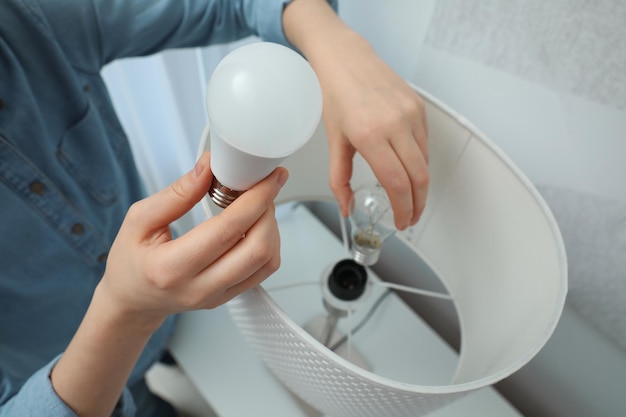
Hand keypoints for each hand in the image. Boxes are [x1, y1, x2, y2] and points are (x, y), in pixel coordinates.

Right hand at [99, 151, 287, 324]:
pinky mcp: (228, 297)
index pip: (228, 230)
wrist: (131, 300)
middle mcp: (198, 288)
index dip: (255, 200)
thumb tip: (209, 168)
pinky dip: (268, 244)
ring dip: (271, 228)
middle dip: (268, 211)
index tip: (269, 178)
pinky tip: (256, 226)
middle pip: (257, 250)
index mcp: (171, 268)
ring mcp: (216, 296)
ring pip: (266, 262)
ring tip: (258, 205)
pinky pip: (263, 272)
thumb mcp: (139, 219)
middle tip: (264, 187)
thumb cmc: (131, 260)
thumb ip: (177, 193)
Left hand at [316, 38, 428, 229]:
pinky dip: (419, 162)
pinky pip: (425, 144)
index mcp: (370, 135)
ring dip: (420, 185)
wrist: (346, 59)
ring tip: (409, 197)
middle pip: (419, 178)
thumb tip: (347, 208)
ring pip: (425, 163)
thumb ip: (339, 179)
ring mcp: (410, 114)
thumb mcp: (333, 141)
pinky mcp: (419, 107)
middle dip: (417, 204)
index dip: (403, 209)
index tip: (402, 221)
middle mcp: (395, 124)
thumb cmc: (336, 95)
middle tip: (410, 217)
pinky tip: (408, 168)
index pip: (396, 184)